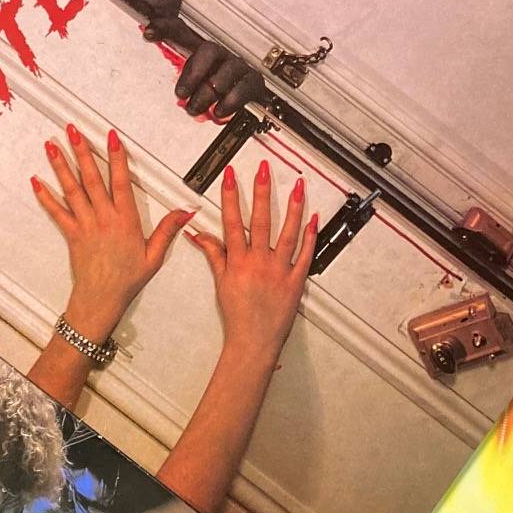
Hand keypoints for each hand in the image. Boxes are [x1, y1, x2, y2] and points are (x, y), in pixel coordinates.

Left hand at [31, 125, 194, 342]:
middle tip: (72, 130)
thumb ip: (168, 231)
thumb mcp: (154, 256)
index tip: (112, 137)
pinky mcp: (71, 235)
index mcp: (125, 220)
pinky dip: (45, 196)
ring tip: (52, 146)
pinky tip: (36, 181)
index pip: (120, 181)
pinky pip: (57, 212)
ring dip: (61, 166)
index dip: (117, 157)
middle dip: (82, 151)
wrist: (101, 301)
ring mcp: (85, 225)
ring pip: (72, 190)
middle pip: (91, 178)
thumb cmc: (127, 280)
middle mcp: (103, 218)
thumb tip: (185, 211)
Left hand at [152, 22, 265, 118]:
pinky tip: (219, 110)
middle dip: (193, 73)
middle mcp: (221, 55)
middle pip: (209, 50)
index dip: (166, 29)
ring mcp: (239, 67)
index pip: (182, 32)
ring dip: (207, 94)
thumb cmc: (217, 92)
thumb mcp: (193, 85)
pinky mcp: (253, 82)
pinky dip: (229, 102)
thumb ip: (176, 77)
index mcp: (202, 52)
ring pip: (225, 71)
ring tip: (195, 108)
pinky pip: (242, 88)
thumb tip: (156, 62)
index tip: (149, 32)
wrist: (249, 106)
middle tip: (181, 94)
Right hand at [186, 162, 316, 363]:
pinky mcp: (295, 281)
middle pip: (260, 220)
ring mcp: (279, 270)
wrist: (253, 343)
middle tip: (263, 169)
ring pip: (287, 233)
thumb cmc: (237, 316)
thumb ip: (213, 254)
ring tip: (296, 186)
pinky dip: (310, 236)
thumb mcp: (221, 282)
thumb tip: (198, 235)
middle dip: (261, 191)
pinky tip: (313, 218)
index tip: (231, 176)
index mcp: (238, 261)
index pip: (232, 221)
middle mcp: (258, 262)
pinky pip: (305, 255)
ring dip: (292, 208)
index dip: (231, 196)